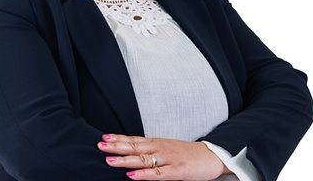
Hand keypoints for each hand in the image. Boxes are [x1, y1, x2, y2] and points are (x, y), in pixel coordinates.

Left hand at [97, 134, 231, 179]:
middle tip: (100, 145)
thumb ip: (151, 150)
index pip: (134, 139)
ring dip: (125, 160)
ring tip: (109, 160)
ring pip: (142, 159)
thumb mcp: (167, 148)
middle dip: (116, 146)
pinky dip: (143, 175)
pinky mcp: (175, 171)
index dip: (118, 138)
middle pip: (134, 147)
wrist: (211, 156)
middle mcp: (159, 148)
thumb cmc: (187, 153)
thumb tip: (134, 152)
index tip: (104, 137)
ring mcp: (167, 159)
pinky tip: (131, 176)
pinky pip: (156, 174)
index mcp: (157, 142)